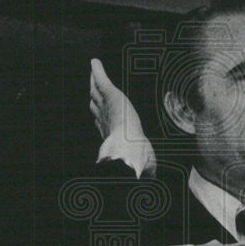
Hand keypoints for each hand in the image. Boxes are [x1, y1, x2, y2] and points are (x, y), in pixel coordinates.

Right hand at [90, 59, 155, 176]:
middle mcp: (105, 121)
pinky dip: (98, 71)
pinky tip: (95, 62)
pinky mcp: (111, 95)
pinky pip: (102, 80)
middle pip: (96, 106)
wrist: (128, 151)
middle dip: (94, 98)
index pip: (103, 123)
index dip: (100, 117)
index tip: (98, 113)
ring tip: (93, 73)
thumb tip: (152, 183)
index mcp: (111, 135)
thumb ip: (147, 169)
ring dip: (94, 82)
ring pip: (96, 92)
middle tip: (92, 88)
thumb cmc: (135, 160)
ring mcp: (107, 107)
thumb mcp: (144, 163)